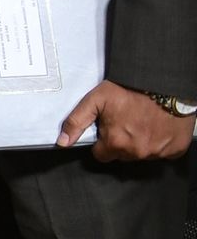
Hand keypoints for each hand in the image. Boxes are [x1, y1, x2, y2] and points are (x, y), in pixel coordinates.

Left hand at [57, 80, 194, 161]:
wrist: (165, 83)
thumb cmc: (129, 89)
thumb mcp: (96, 100)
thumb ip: (76, 122)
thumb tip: (62, 143)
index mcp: (116, 143)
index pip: (102, 155)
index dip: (103, 142)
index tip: (109, 129)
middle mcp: (137, 152)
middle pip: (122, 155)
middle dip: (121, 142)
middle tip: (127, 122)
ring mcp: (158, 152)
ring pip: (142, 155)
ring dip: (141, 143)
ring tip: (143, 122)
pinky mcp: (176, 149)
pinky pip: (164, 153)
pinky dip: (161, 143)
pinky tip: (158, 127)